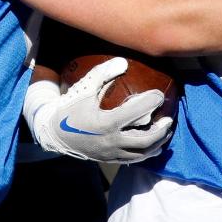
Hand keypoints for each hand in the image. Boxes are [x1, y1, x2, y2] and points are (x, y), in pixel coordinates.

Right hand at [35, 57, 172, 162]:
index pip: (135, 113)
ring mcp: (110, 153)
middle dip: (160, 131)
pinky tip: (153, 144)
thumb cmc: (70, 108)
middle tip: (168, 119)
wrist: (53, 133)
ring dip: (157, 143)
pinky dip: (146, 152)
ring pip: (141, 154)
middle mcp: (110, 141)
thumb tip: (123, 62)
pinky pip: (133, 159)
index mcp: (105, 123)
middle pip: (144, 140)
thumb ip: (103, 74)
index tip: (159, 95)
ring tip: (165, 132)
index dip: (150, 103)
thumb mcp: (85, 88)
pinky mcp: (109, 160)